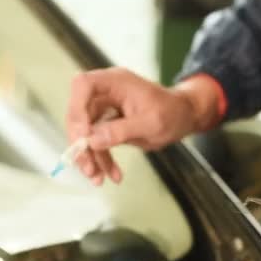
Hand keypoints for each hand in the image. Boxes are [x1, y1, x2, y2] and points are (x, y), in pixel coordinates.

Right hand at [67, 67, 220, 184]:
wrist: (183, 117)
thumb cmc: (172, 113)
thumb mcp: (150, 124)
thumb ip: (121, 130)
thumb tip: (93, 140)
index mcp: (115, 82)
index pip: (83, 85)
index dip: (77, 109)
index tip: (84, 136)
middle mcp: (106, 92)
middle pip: (78, 114)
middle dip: (81, 144)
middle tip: (88, 167)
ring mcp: (106, 108)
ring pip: (86, 133)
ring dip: (90, 157)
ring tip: (98, 178)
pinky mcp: (108, 124)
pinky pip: (97, 142)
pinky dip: (102, 159)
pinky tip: (112, 174)